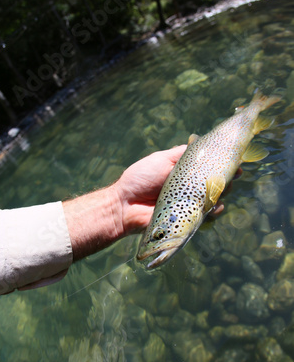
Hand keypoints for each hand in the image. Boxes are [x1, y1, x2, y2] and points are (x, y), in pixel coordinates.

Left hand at [114, 147, 241, 233]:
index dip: (222, 164)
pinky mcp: (187, 219)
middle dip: (227, 178)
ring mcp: (189, 204)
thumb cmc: (141, 178)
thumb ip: (180, 153)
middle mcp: (189, 188)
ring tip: (223, 189)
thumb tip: (199, 142)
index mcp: (184, 173)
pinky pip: (206, 217)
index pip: (208, 168)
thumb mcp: (162, 159)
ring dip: (222, 193)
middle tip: (233, 175)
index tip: (236, 160)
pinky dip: (214, 211)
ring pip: (214, 199)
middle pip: (216, 183)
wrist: (125, 204)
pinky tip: (216, 206)